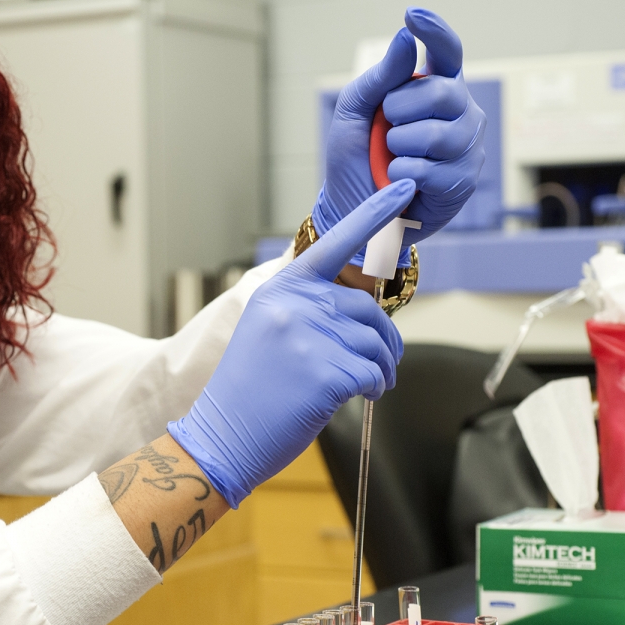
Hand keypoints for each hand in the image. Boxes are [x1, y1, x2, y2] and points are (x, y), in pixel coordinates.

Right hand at [168, 181, 413, 508]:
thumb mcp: (269, 331)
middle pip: (367, 308)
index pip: (334, 242)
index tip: (402, 189)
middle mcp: (295, 305)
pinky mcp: (326, 372)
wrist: (221, 436)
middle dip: (384, 339)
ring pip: (376, 342)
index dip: (372, 215)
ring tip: (369, 387)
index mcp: (282, 290)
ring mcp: (310, 337)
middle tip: (383, 367)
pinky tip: (359, 398)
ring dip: (383, 368)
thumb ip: (310, 311)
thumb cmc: (249, 390)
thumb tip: (364, 316)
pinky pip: (374, 373)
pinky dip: (375, 388)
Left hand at [314, 7, 485, 266]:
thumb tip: (405, 39)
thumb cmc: (355, 158)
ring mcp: (467, 146)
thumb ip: (379, 78)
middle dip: (400, 109)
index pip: (447, 52)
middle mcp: (460, 112)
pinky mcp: (464, 180)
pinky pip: (432, 169)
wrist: (352, 210)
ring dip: (399, 147)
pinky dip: (403, 175)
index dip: (435, 32)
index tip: (412, 15)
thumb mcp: (353, 114)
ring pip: (437, 134)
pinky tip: (400, 181)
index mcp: (435, 88)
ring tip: (391, 158)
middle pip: (443, 92)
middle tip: (386, 128)